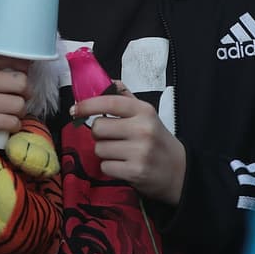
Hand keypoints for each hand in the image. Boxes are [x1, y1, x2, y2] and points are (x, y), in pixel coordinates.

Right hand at [0, 53, 29, 170]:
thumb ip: (1, 67)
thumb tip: (32, 61)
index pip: (14, 58)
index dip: (24, 70)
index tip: (18, 77)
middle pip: (22, 82)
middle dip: (25, 93)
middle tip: (16, 98)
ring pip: (20, 104)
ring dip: (19, 112)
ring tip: (7, 113)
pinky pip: (13, 122)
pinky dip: (13, 126)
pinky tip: (3, 125)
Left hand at [73, 83, 186, 204]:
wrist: (179, 171)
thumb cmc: (157, 140)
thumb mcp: (147, 115)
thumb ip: (126, 98)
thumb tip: (107, 81)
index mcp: (144, 111)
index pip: (109, 102)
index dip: (87, 105)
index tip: (75, 110)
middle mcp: (142, 129)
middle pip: (98, 127)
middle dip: (99, 134)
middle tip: (111, 138)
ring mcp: (139, 151)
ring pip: (99, 149)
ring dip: (105, 152)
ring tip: (121, 153)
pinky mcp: (135, 172)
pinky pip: (105, 167)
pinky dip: (110, 168)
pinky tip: (124, 166)